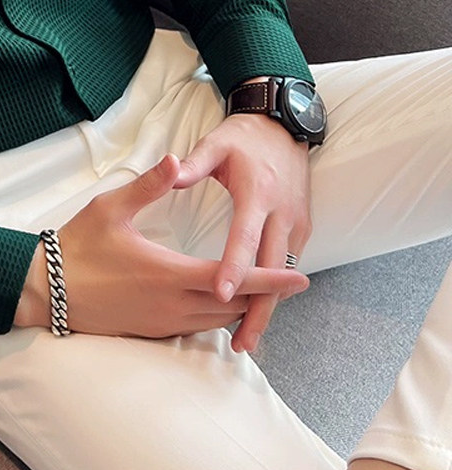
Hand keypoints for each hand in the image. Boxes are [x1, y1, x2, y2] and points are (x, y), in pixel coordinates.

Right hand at [14, 154, 308, 337]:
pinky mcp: (151, 330)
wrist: (47, 290)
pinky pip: (197, 327)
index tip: (300, 276)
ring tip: (262, 290)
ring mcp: (162, 322)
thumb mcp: (111, 208)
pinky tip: (219, 303)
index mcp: (169, 273)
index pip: (232, 278)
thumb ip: (149, 186)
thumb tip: (176, 160)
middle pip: (233, 305)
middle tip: (290, 279)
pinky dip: (217, 316)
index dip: (269, 278)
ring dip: (242, 306)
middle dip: (264, 294)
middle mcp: (172, 304)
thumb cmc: (78, 246)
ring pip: (217, 320)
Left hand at [173, 108, 312, 353]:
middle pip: (270, 269)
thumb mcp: (216, 143)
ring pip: (282, 274)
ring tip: (246, 339)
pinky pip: (287, 264)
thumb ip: (193, 163)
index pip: (244, 237)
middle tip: (240, 342)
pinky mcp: (301, 226)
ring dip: (268, 307)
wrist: (284, 126)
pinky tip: (259, 313)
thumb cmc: (243, 138)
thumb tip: (169, 172)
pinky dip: (275, 291)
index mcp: (256, 193)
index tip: (218, 293)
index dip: (233, 267)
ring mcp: (295, 221)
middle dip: (257, 308)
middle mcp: (281, 213)